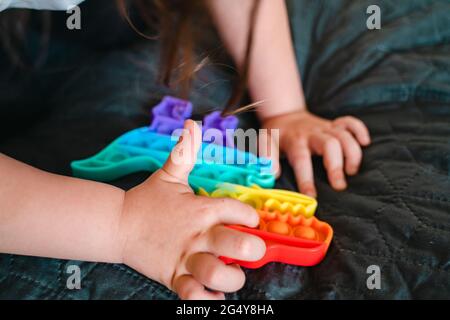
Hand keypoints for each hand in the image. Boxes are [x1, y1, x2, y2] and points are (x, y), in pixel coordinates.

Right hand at [118, 120, 265, 299]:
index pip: (237, 211)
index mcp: (200, 208)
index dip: (251, 217)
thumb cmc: (147, 201)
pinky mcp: (172, 276)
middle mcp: (197, 234)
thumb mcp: (168, 174)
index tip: (252, 221)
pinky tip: (215, 296)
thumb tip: (191, 124)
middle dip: (253, 248)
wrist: (116, 224)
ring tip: (233, 273)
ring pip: (216, 273)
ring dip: (232, 277)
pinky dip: (207, 299)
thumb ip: (184, 151)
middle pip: (236, 243)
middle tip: (253, 249)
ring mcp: (184, 257)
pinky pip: (193, 294)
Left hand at [260, 111, 370, 196]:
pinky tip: (365, 143)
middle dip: (336, 165)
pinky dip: (360, 130)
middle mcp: (313, 133)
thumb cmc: (276, 134)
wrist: (284, 114)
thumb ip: (267, 158)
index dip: (306, 178)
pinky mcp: (334, 124)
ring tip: (352, 172)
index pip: (301, 159)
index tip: (311, 196)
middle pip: (330, 144)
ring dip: (352, 152)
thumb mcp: (265, 143)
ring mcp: (325, 127)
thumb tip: (273, 175)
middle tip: (339, 186)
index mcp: (295, 140)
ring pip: (344, 135)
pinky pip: (350, 121)